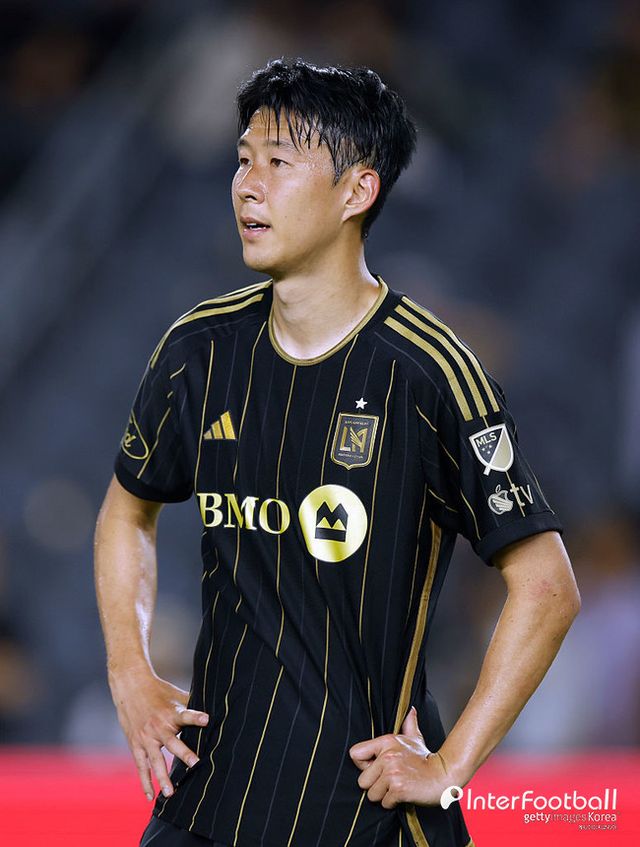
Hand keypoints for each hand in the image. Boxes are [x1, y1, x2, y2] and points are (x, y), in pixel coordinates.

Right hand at [109, 669, 208, 800]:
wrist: (130, 688)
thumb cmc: (158, 691)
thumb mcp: (176, 694)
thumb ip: (192, 705)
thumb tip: (214, 710)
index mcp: (171, 712)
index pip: (186, 715)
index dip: (196, 717)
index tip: (207, 720)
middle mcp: (158, 727)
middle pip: (172, 743)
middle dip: (184, 754)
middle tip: (195, 765)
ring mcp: (146, 738)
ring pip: (155, 760)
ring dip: (162, 777)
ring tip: (171, 793)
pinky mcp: (136, 745)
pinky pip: (141, 766)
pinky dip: (145, 781)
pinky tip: (150, 796)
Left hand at [348, 706, 450, 807]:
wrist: (444, 775)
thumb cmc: (427, 759)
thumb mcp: (415, 738)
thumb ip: (409, 724)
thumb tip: (411, 710)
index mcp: (386, 742)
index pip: (355, 754)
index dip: (363, 765)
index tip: (374, 768)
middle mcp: (387, 756)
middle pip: (362, 781)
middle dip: (374, 785)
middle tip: (389, 781)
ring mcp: (392, 773)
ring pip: (372, 794)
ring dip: (383, 796)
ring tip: (397, 787)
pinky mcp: (398, 789)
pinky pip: (385, 803)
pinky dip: (393, 803)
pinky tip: (404, 794)